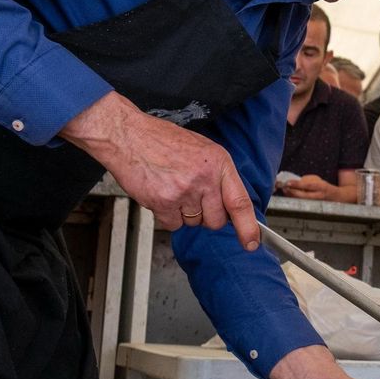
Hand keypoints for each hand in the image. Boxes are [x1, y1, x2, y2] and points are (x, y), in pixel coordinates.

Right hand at [60, 91, 257, 249]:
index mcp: (219, 163)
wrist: (128, 136)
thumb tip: (229, 203)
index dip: (248, 227)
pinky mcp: (163, 202)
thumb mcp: (202, 150)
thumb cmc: (162, 140)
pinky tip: (160, 194)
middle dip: (206, 216)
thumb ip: (217, 176)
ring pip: (193, 223)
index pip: (240, 202)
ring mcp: (184, 192)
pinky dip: (167, 216)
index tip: (251, 243)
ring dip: (184, 214)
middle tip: (191, 196)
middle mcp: (205, 179)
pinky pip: (173, 225)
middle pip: (216, 221)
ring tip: (171, 188)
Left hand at [280, 174, 335, 200]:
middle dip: (291, 191)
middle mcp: (318, 197)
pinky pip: (299, 203)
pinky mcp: (311, 208)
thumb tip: (294, 183)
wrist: (335, 198)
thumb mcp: (317, 180)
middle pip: (302, 196)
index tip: (288, 182)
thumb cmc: (323, 187)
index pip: (308, 186)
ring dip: (290, 195)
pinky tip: (289, 194)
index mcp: (321, 187)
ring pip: (300, 201)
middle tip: (284, 187)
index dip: (297, 184)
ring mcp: (315, 204)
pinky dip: (293, 198)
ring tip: (285, 189)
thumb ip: (306, 180)